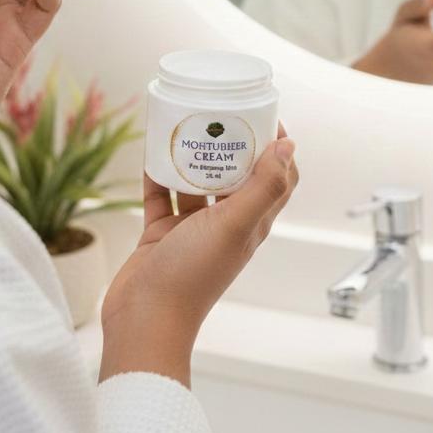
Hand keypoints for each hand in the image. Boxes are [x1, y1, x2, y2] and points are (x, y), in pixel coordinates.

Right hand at [99, 126, 298, 386]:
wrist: (143, 319)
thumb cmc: (193, 277)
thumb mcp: (234, 225)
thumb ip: (263, 186)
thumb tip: (289, 146)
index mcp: (251, 223)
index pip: (277, 179)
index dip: (277, 148)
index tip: (263, 116)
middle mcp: (226, 224)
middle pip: (235, 174)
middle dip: (230, 143)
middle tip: (218, 113)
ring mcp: (193, 229)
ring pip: (196, 181)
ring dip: (192, 155)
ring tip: (184, 124)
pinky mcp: (162, 233)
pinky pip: (162, 194)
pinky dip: (158, 173)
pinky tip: (152, 150)